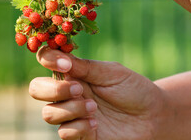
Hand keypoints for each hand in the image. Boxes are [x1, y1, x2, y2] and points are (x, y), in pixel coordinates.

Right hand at [29, 47, 168, 139]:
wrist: (153, 116)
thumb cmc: (133, 89)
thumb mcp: (111, 72)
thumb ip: (84, 66)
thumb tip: (60, 58)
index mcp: (74, 73)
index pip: (46, 61)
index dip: (48, 60)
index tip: (64, 64)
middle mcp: (68, 93)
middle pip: (37, 89)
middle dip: (52, 89)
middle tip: (79, 89)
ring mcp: (73, 114)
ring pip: (48, 113)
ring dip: (69, 109)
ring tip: (93, 109)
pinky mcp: (81, 134)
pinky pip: (64, 133)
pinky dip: (78, 127)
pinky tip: (96, 123)